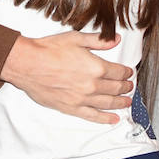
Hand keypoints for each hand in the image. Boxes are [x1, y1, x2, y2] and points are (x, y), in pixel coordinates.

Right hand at [0, 32, 132, 122]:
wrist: (28, 64)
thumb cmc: (49, 50)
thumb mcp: (77, 38)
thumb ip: (99, 41)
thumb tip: (116, 40)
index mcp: (96, 67)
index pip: (118, 72)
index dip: (126, 72)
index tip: (129, 73)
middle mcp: (92, 85)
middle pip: (115, 88)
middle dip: (125, 87)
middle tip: (130, 87)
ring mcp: (82, 98)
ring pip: (108, 103)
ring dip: (120, 103)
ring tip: (127, 102)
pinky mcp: (71, 108)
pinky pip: (92, 116)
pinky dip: (105, 119)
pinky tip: (113, 119)